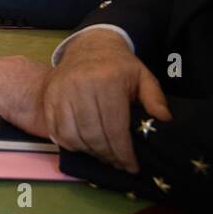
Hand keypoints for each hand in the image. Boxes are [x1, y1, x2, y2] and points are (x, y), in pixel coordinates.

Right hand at [43, 30, 171, 172]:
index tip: (131, 166)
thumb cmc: (119, 66)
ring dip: (90, 152)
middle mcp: (80, 86)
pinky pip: (56, 129)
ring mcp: (60, 92)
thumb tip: (163, 120)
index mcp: (107, 81)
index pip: (114, 127)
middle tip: (119, 164)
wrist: (89, 46)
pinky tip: (84, 147)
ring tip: (104, 157)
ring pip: (73, 135)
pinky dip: (69, 144)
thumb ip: (155, 99)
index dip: (123, 152)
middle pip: (93, 134)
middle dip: (108, 156)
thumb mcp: (143, 77)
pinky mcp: (49, 97)